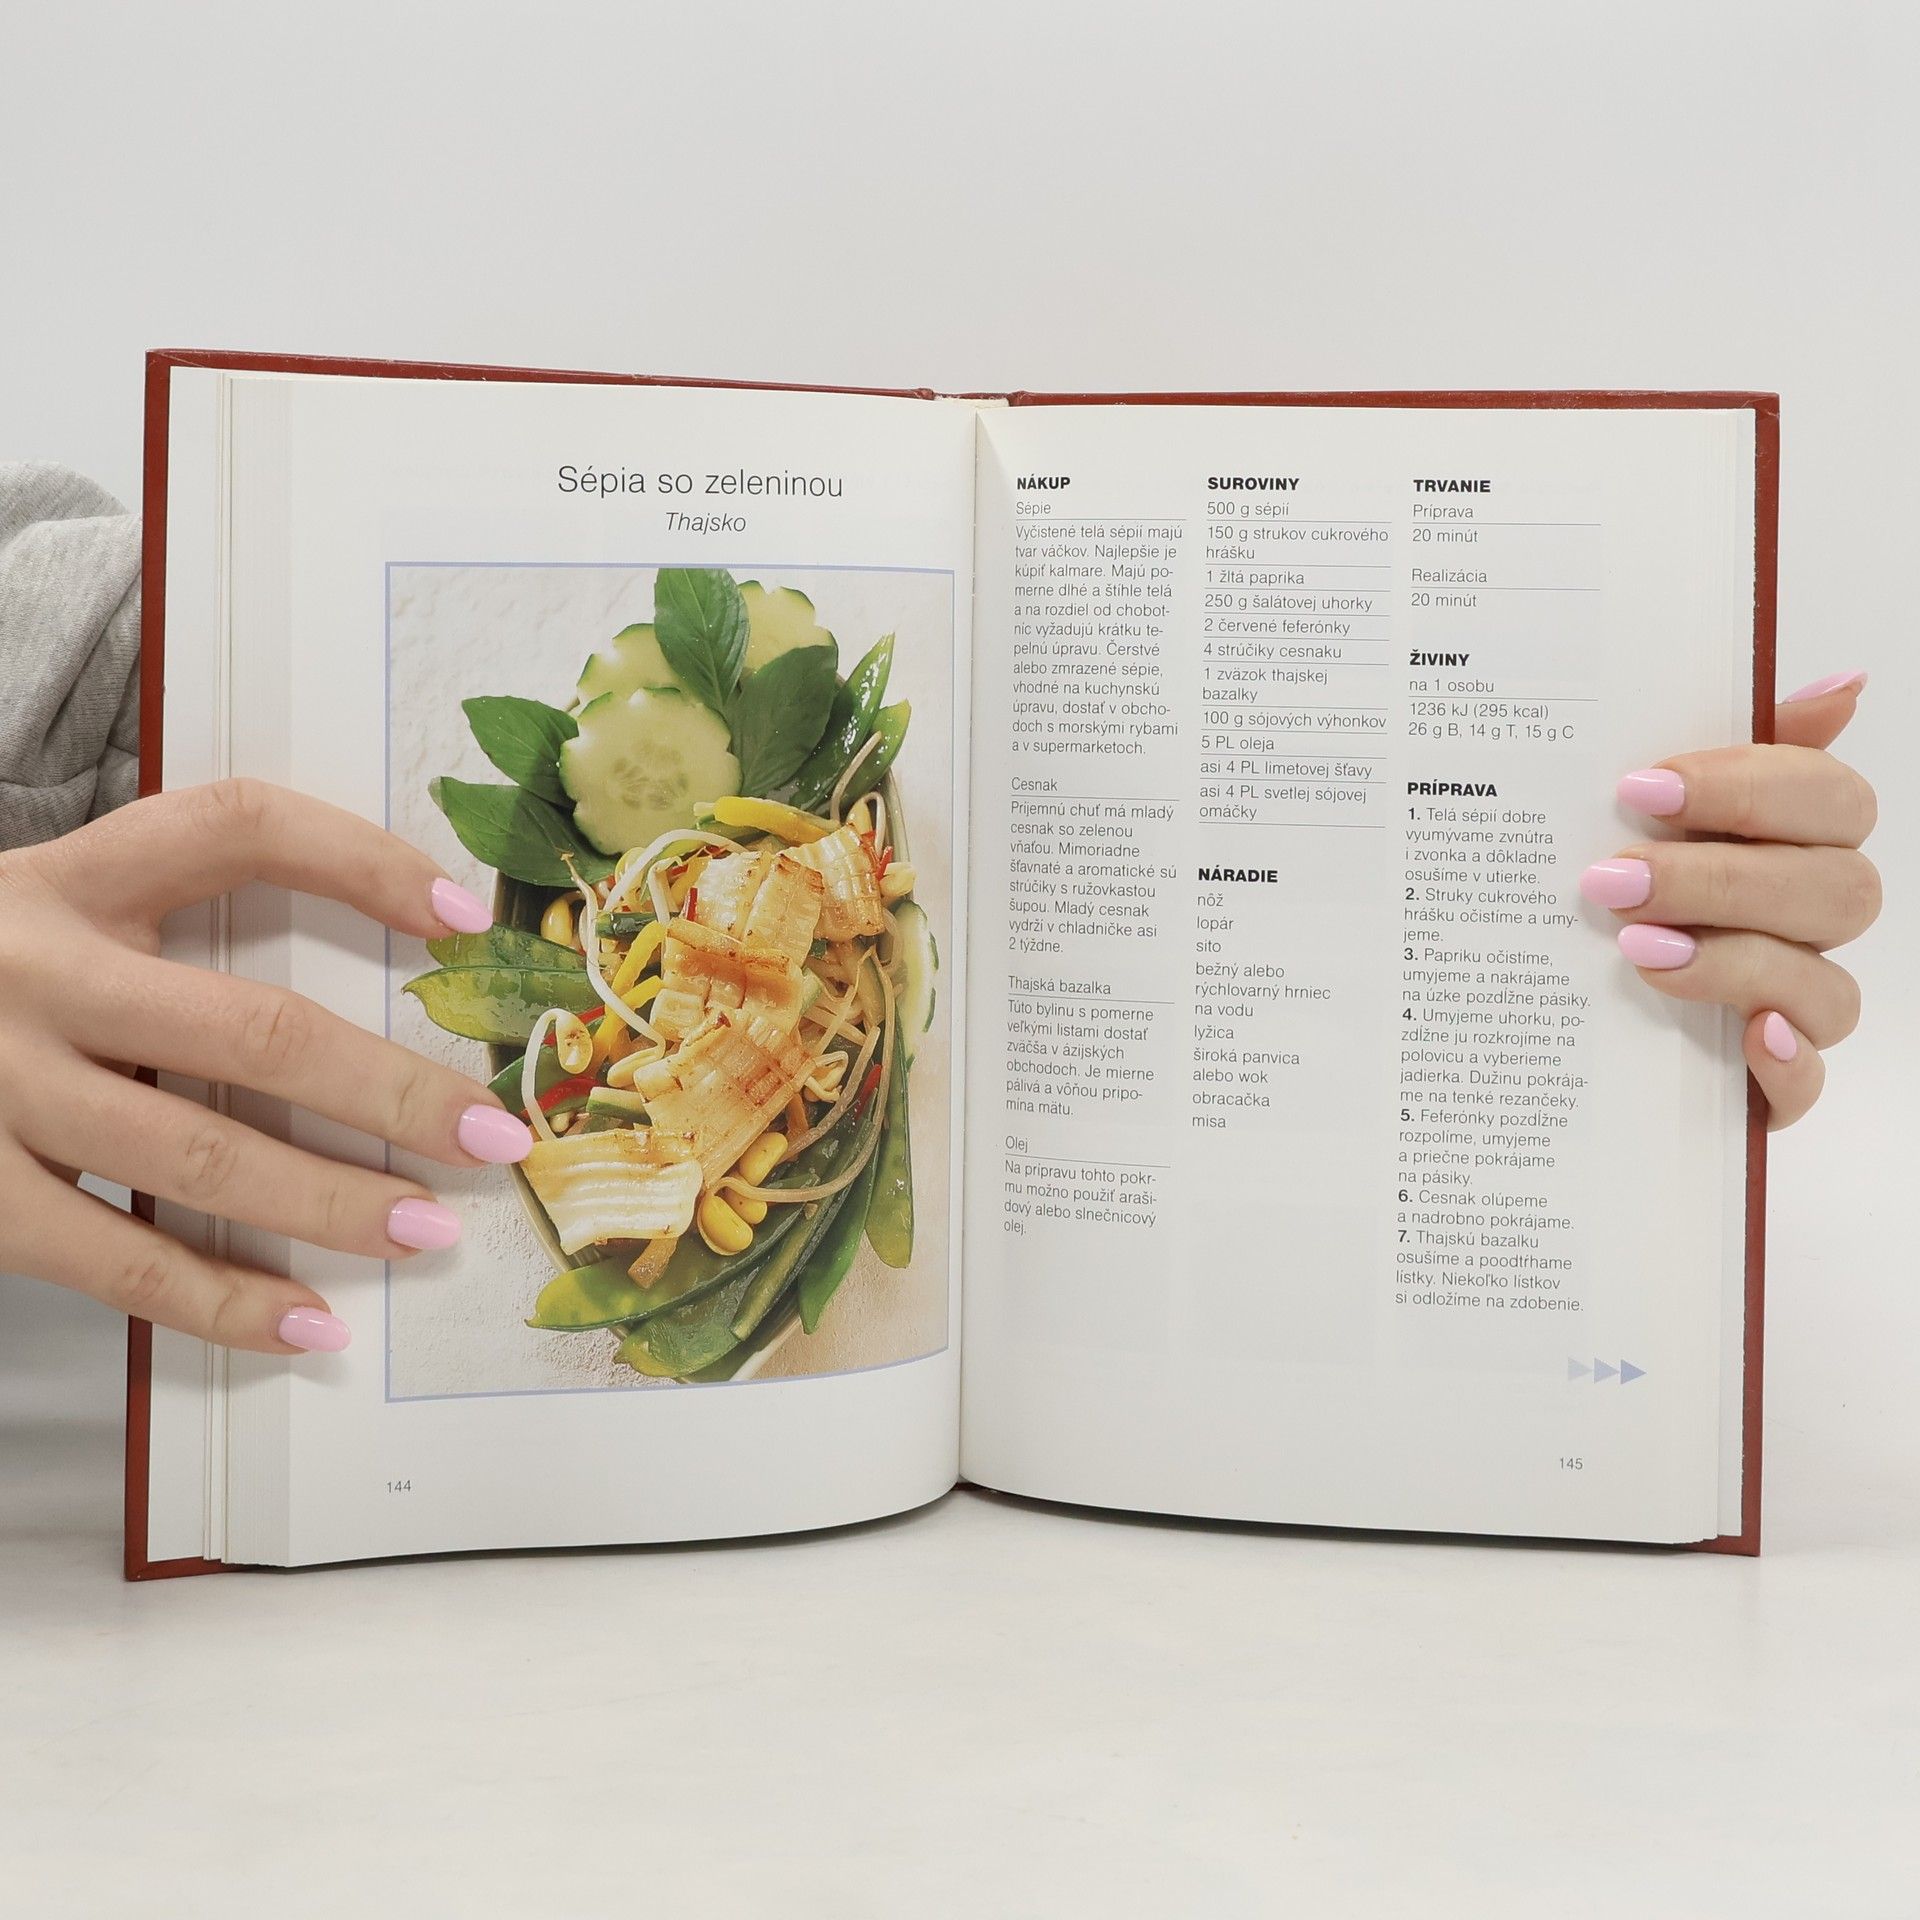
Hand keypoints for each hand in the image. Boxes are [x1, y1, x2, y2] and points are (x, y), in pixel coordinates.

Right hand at [0, 780, 531, 1352]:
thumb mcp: (56, 913)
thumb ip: (168, 927)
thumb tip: (383, 974)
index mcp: (72, 879)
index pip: (236, 826)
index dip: (357, 859)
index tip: (460, 912)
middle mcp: (36, 972)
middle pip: (252, 1030)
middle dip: (390, 1093)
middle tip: (492, 1139)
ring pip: (198, 1153)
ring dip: (330, 1203)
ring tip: (428, 1232)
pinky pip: (120, 1258)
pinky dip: (221, 1299)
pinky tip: (306, 1322)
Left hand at [1581, 672, 1878, 1128]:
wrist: (1542, 1004)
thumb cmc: (1619, 879)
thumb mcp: (1650, 810)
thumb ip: (1739, 744)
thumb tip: (1844, 684)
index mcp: (1795, 841)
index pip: (1829, 798)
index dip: (1744, 788)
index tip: (1640, 789)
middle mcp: (1810, 920)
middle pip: (1834, 890)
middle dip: (1720, 880)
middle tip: (1614, 879)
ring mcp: (1798, 1004)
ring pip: (1825, 984)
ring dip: (1732, 961)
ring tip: (1635, 949)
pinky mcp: (1771, 1082)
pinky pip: (1809, 1083)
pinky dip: (1787, 1064)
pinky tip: (1749, 1038)